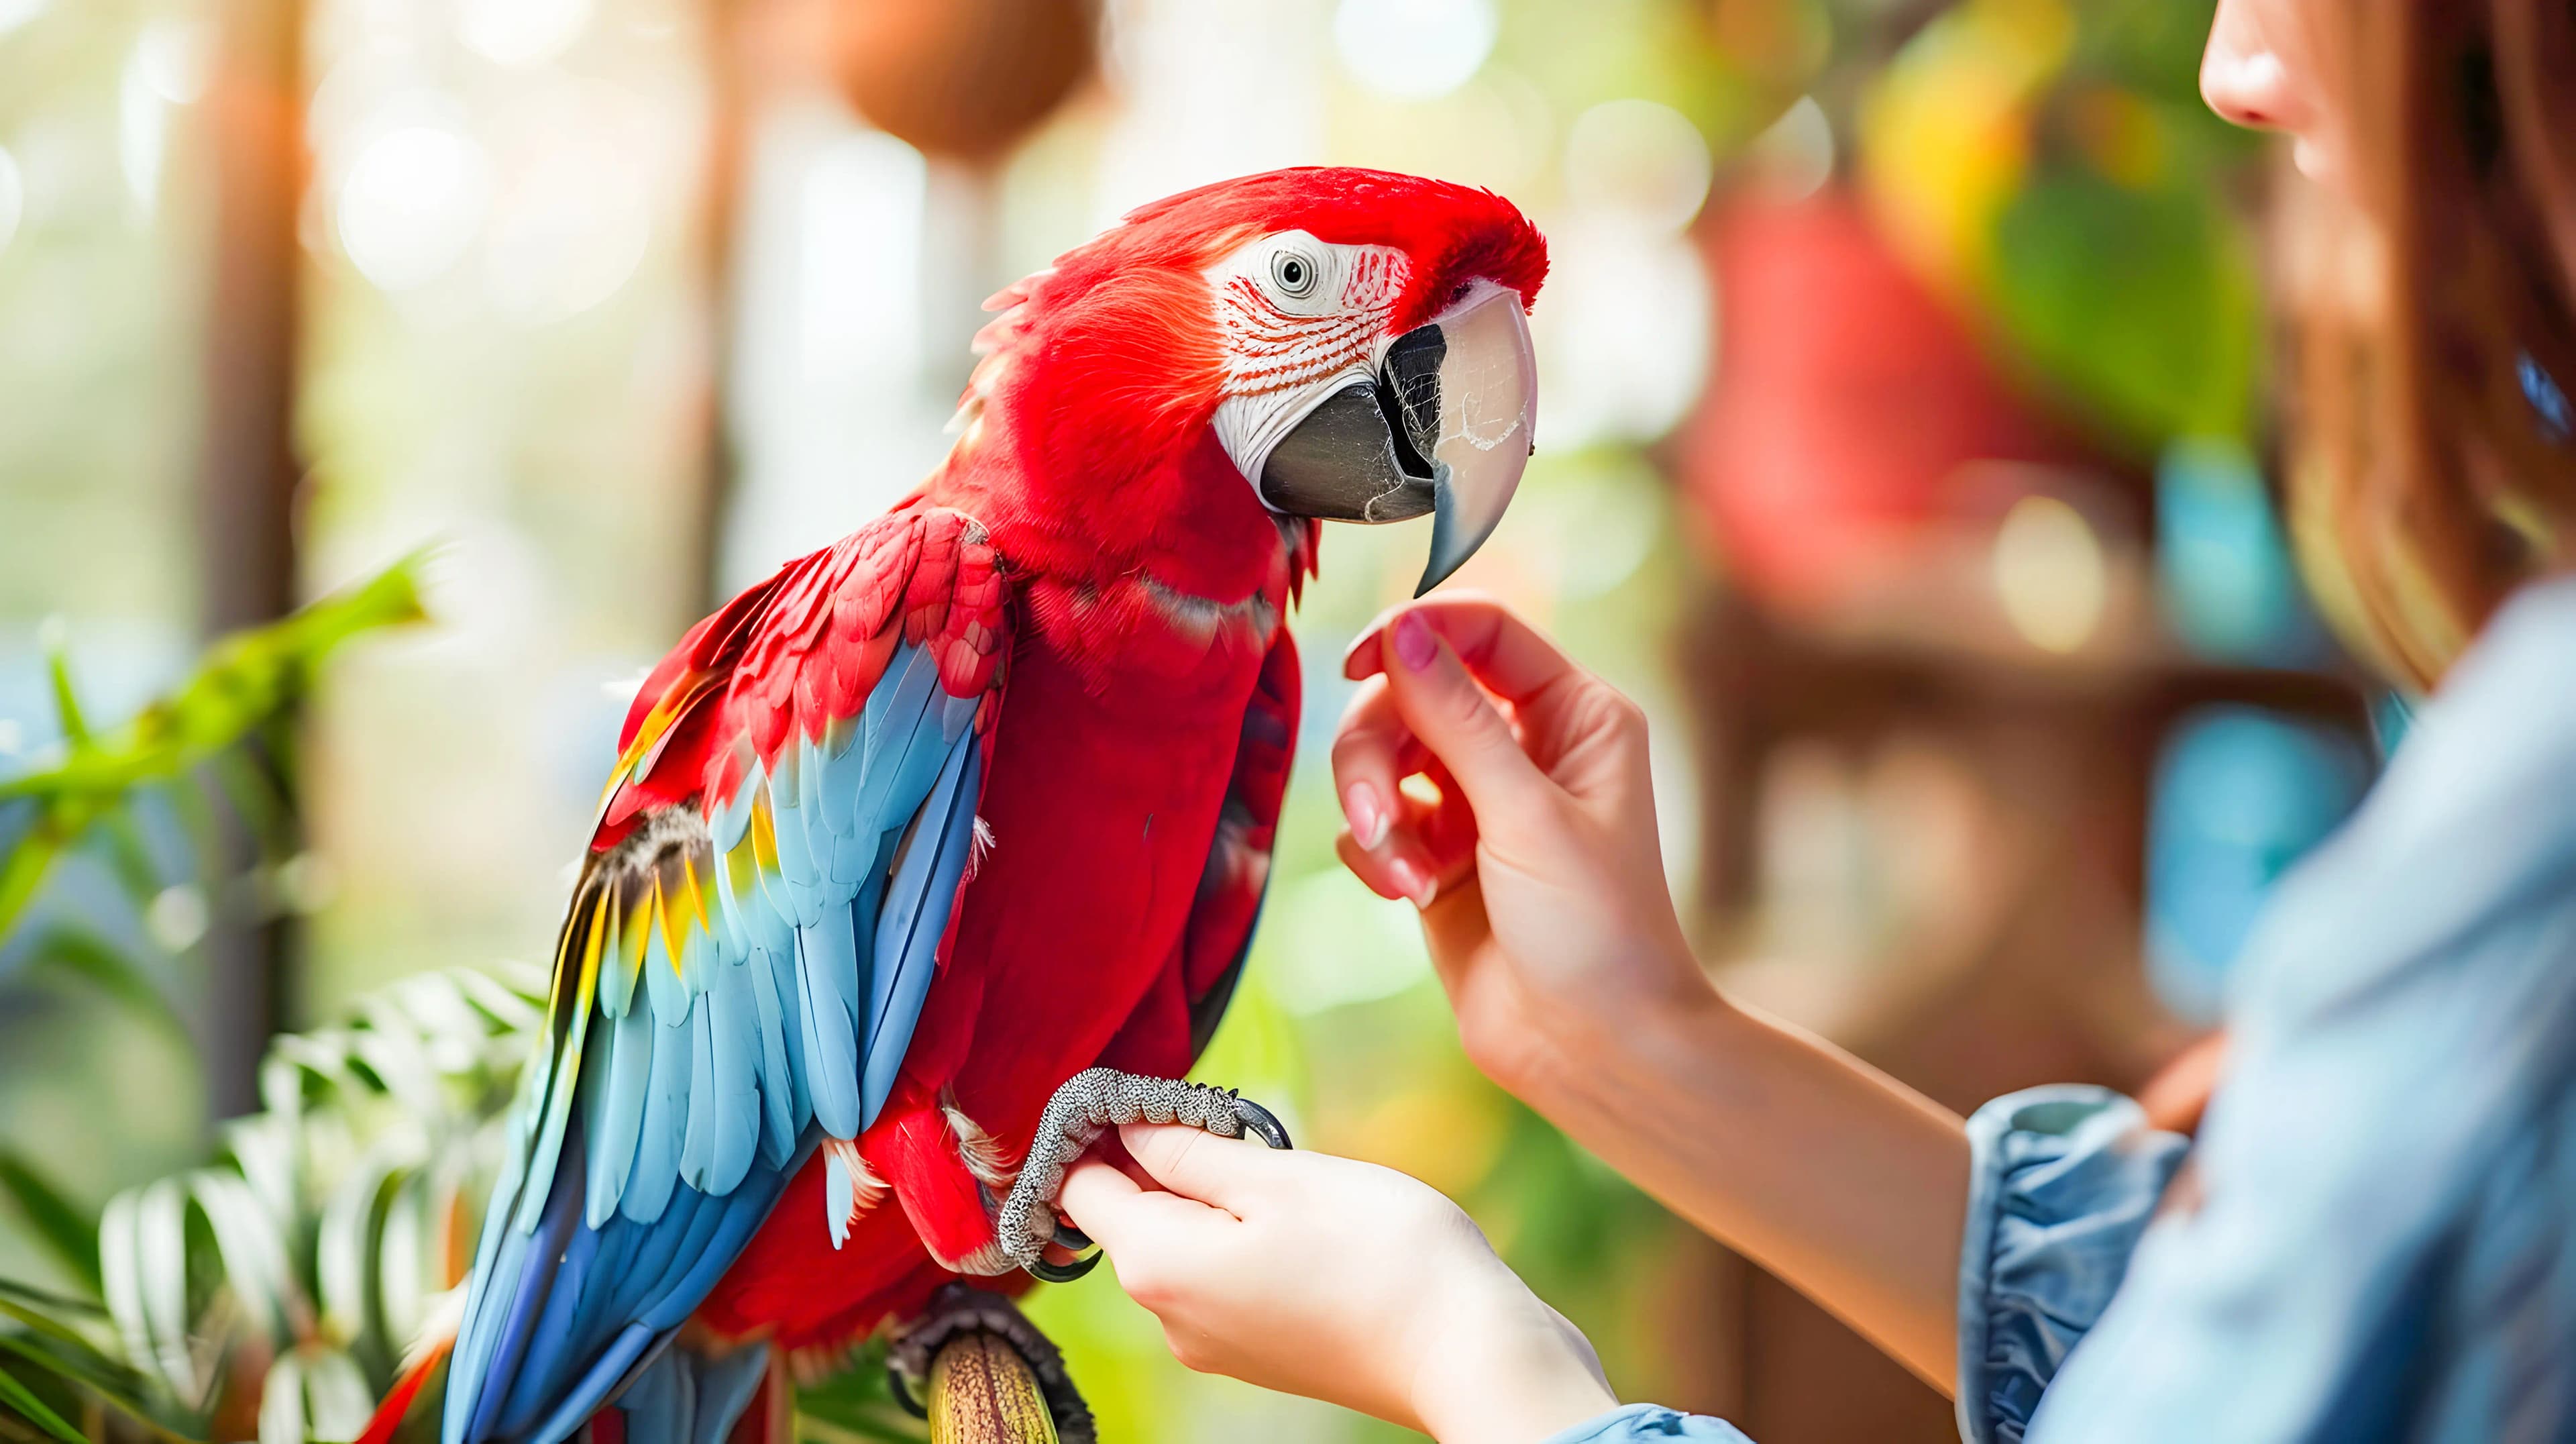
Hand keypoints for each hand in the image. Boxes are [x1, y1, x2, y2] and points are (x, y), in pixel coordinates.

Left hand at [1058, 1124, 1617, 1443]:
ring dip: (1214, 1197)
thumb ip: (1189, 1152)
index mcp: (1157, 1265)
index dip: (1097, 1129)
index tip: (1143, 1089)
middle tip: (1235, 1125)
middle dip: (1166, 1160)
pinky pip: (1221, 1276)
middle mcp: (1168, 1316)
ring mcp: (1213, 1343)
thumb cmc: (1379, 1254)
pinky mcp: (1258, 1352)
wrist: (1468, 1354)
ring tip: (1285, 1175)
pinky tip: (1305, 1221)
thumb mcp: (1278, 1176)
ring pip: (1182, 1244)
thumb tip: (1128, 1127)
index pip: (1080, 1186)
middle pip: (1130, 1216)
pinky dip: (1243, 1236)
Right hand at [1334, 597, 1715, 1094]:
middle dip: (1378, 750)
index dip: (1415, 634)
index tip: (1358, 661)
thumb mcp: (1526, 815)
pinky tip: (1412, 894)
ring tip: (1402, 874)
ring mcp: (1478, 800)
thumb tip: (1401, 630)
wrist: (1592, 1047)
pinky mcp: (1438, 852)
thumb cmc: (1595, 931)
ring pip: (1383, 755)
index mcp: (1575, 714)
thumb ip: (1457, 720)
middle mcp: (1526, 745)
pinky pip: (1375, 819)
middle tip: (1377, 813)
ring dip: (1374, 808)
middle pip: (1413, 693)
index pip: (1483, 631)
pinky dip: (1379, 853)